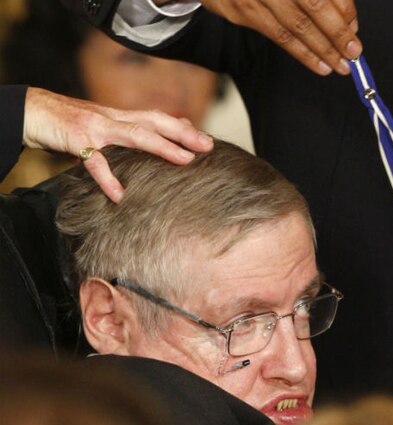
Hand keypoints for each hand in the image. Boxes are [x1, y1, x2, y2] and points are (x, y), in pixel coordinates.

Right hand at [23, 87, 213, 202]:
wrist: (32, 111)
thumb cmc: (71, 122)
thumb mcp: (105, 124)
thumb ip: (130, 130)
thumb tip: (158, 134)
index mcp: (121, 116)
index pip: (159, 118)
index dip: (184, 128)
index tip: (209, 141)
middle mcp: (113, 118)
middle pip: (155, 122)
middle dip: (183, 134)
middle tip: (208, 147)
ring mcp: (96, 127)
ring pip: (134, 135)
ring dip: (161, 147)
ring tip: (184, 160)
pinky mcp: (76, 138)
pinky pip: (94, 161)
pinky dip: (107, 178)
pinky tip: (120, 195)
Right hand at [196, 0, 360, 75]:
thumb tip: (348, 18)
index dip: (344, 10)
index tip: (355, 27)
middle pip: (313, 7)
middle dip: (337, 34)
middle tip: (354, 53)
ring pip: (296, 27)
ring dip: (322, 50)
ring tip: (340, 65)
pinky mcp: (242, 11)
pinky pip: (279, 37)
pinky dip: (302, 54)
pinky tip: (319, 64)